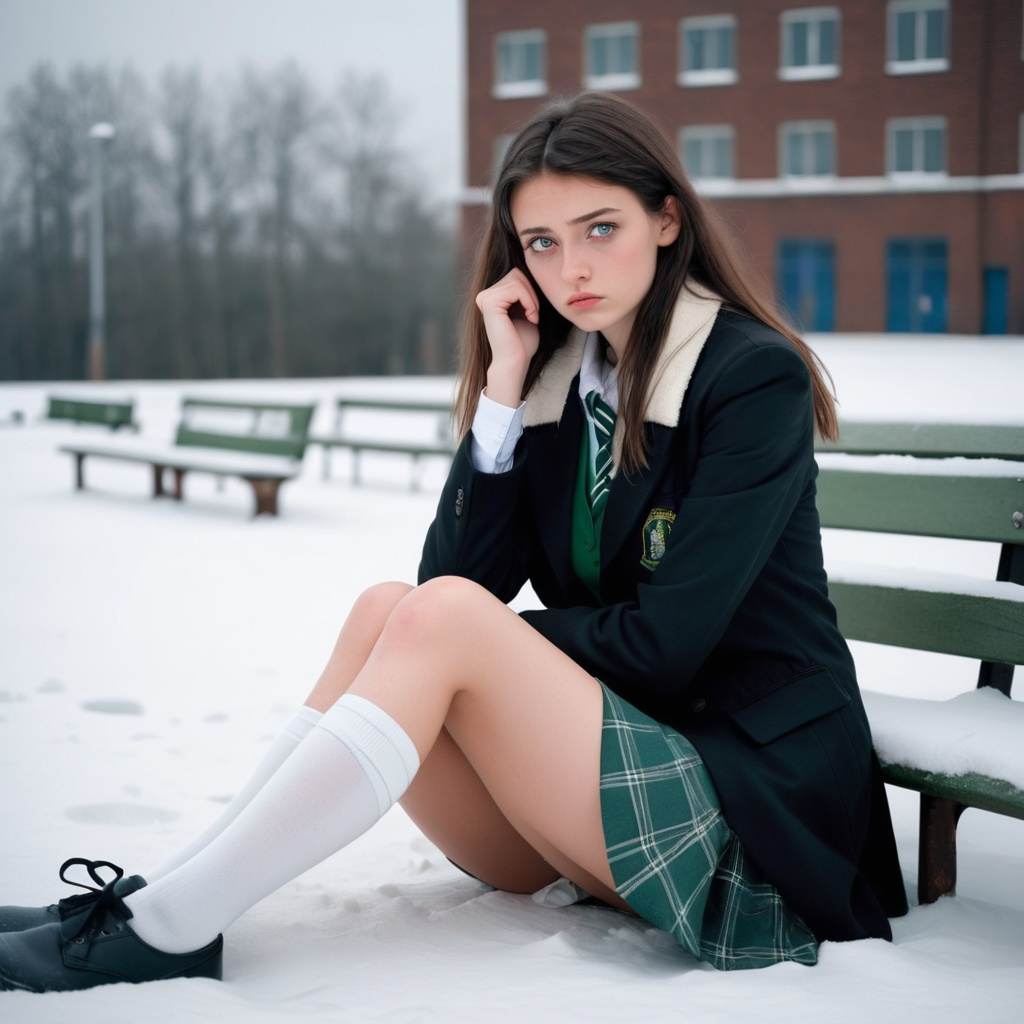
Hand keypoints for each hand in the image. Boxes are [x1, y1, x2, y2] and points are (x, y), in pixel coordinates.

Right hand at [475, 269, 540, 407]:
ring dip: (532, 299)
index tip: (533, 313)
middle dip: (531, 293)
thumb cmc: (523, 342)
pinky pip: (517, 288)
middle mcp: (485, 296)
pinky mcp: (489, 302)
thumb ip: (524, 292)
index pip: (516, 275)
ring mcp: (484, 297)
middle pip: (517, 273)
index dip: (531, 291)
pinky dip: (530, 302)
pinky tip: (530, 318)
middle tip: (534, 315)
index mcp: (492, 297)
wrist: (515, 361)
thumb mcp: (526, 311)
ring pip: (518, 279)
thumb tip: (531, 268)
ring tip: (532, 317)